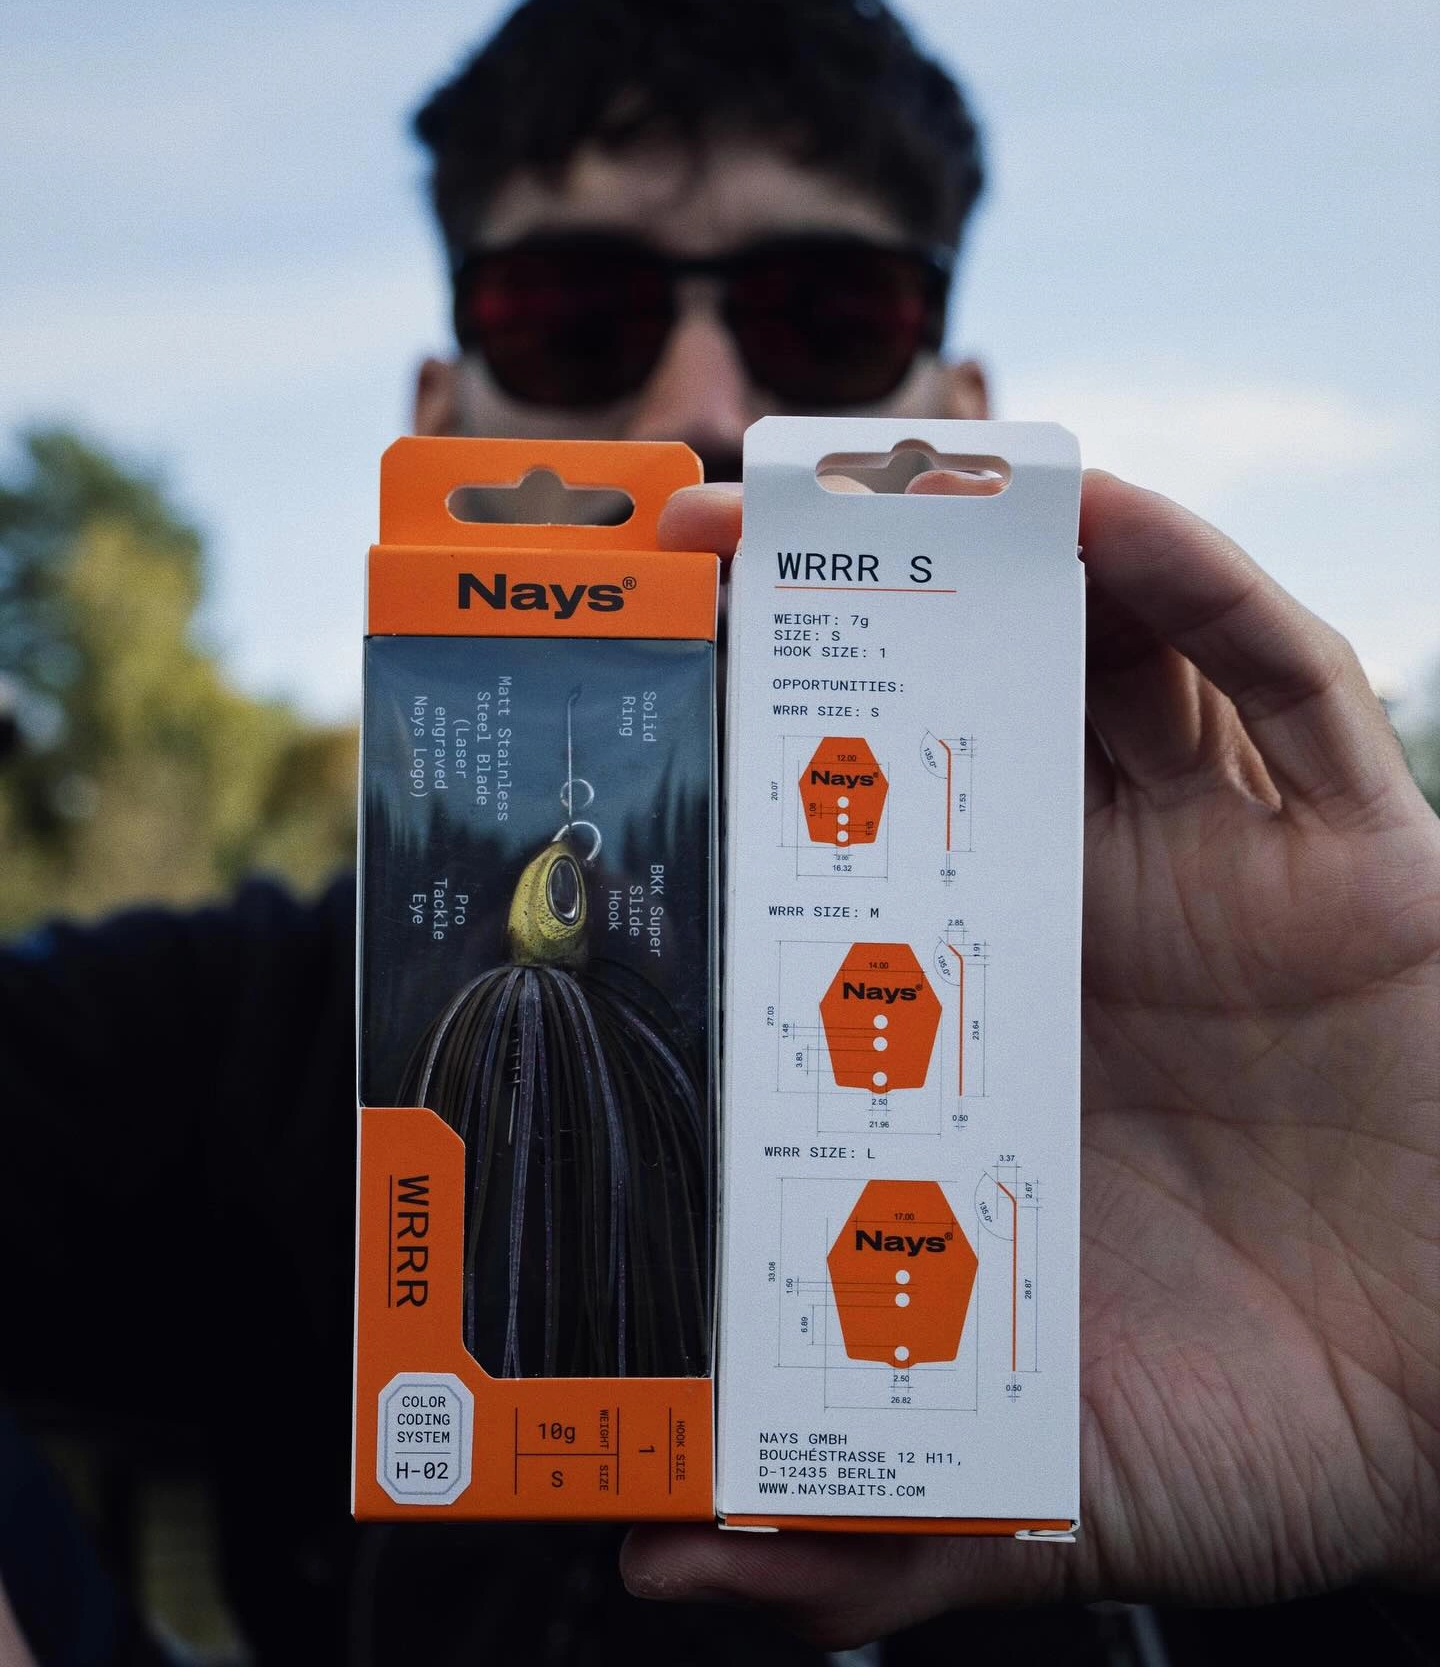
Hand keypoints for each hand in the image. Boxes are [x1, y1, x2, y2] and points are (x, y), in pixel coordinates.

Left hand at [628, 473, 1439, 1645]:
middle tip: (685, 553)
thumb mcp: (1033, 1477)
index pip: (834, 857)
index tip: (612, 717)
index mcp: (977, 1024)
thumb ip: (861, 1525)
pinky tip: (1088, 515)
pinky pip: (1273, 665)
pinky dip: (1187, 571)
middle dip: (823, 617)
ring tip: (849, 485)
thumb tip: (665, 1561)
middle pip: (937, 712)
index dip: (730, 777)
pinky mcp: (1349, 842)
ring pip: (1089, 649)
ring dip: (977, 548)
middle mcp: (1076, 912)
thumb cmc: (1258, 1427)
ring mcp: (1212, 859)